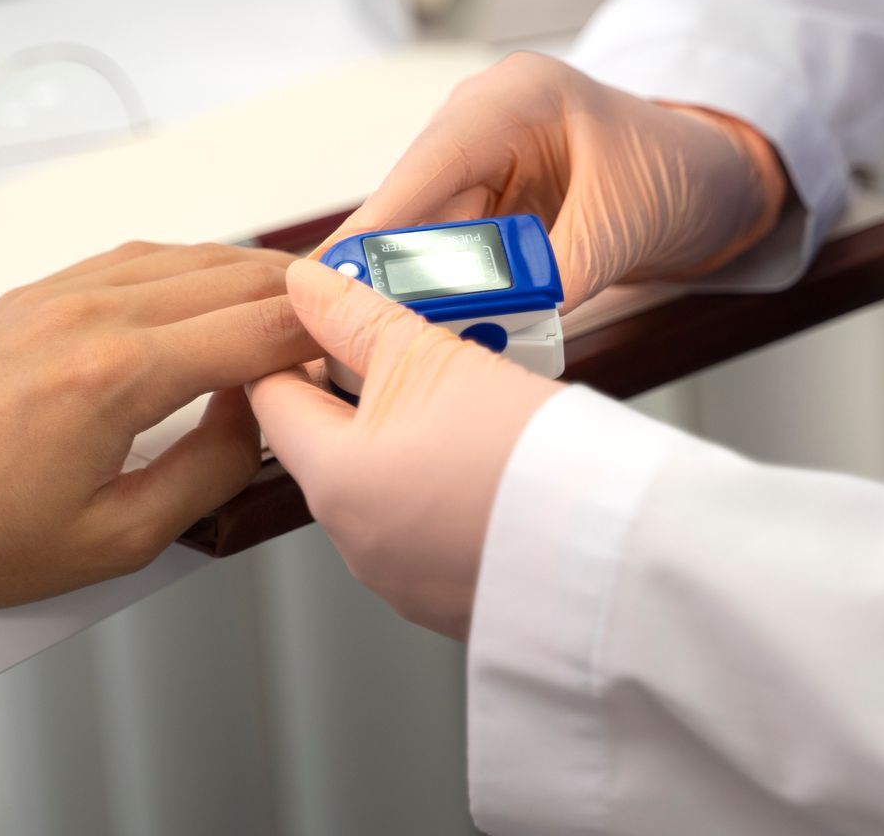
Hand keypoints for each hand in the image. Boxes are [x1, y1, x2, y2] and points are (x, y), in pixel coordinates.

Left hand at [0, 242, 315, 655]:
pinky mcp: (29, 296)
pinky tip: (206, 294)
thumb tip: (254, 421)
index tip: (356, 353)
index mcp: (118, 375)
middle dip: (300, 296)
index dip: (324, 336)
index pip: (260, 327)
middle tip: (344, 323)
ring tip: (290, 307)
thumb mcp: (114, 540)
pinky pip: (132, 258)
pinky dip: (188, 269)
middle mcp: (90, 314)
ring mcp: (55, 295)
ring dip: (247, 275)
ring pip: (186, 255)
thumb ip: (207, 471)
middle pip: (234, 274)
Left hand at [247, 258, 559, 639]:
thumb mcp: (431, 355)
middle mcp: (353, 539)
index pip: (270, 399)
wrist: (613, 542)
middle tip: (404, 342)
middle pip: (327, 442)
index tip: (319, 317)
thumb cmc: (525, 455)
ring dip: (404, 437)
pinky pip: (425, 528)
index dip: (288, 346)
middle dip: (359, 388)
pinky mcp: (450, 597)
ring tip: (460, 395)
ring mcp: (401, 576)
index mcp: (331, 479)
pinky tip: (484, 458)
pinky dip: (440, 489)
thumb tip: (309, 285)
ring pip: (379, 484)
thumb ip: (357, 315)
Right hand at [325, 52, 789, 307]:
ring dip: (413, 288)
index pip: (428, 162)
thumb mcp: (623, 224)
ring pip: (425, 232)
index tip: (332, 275)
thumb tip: (493, 325)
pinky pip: (451, 252)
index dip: (376, 224)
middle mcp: (485, 120)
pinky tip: (429, 331)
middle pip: (413, 201)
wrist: (718, 180)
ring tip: (386, 342)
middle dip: (386, 268)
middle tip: (348, 328)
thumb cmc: (681, 174)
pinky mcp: (489, 200)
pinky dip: (445, 294)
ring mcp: (483, 161)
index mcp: (516, 96)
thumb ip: (555, 273)